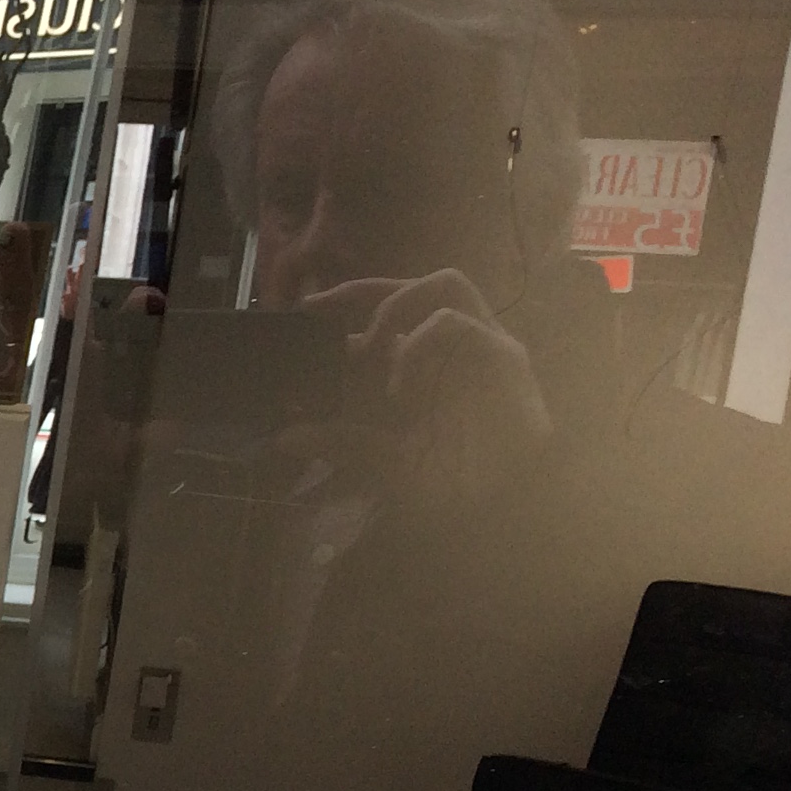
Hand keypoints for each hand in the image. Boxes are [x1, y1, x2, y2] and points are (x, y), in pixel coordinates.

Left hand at [302, 270, 548, 499]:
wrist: (505, 506)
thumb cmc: (452, 481)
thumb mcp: (383, 460)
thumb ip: (341, 443)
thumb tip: (284, 437)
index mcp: (426, 360)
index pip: (387, 311)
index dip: (345, 306)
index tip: (301, 314)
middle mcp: (455, 344)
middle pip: (415, 284)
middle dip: (362, 289)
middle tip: (316, 310)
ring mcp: (484, 345)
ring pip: (444, 284)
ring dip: (396, 305)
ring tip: (368, 345)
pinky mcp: (506, 356)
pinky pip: (457, 323)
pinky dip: (418, 344)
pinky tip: (400, 386)